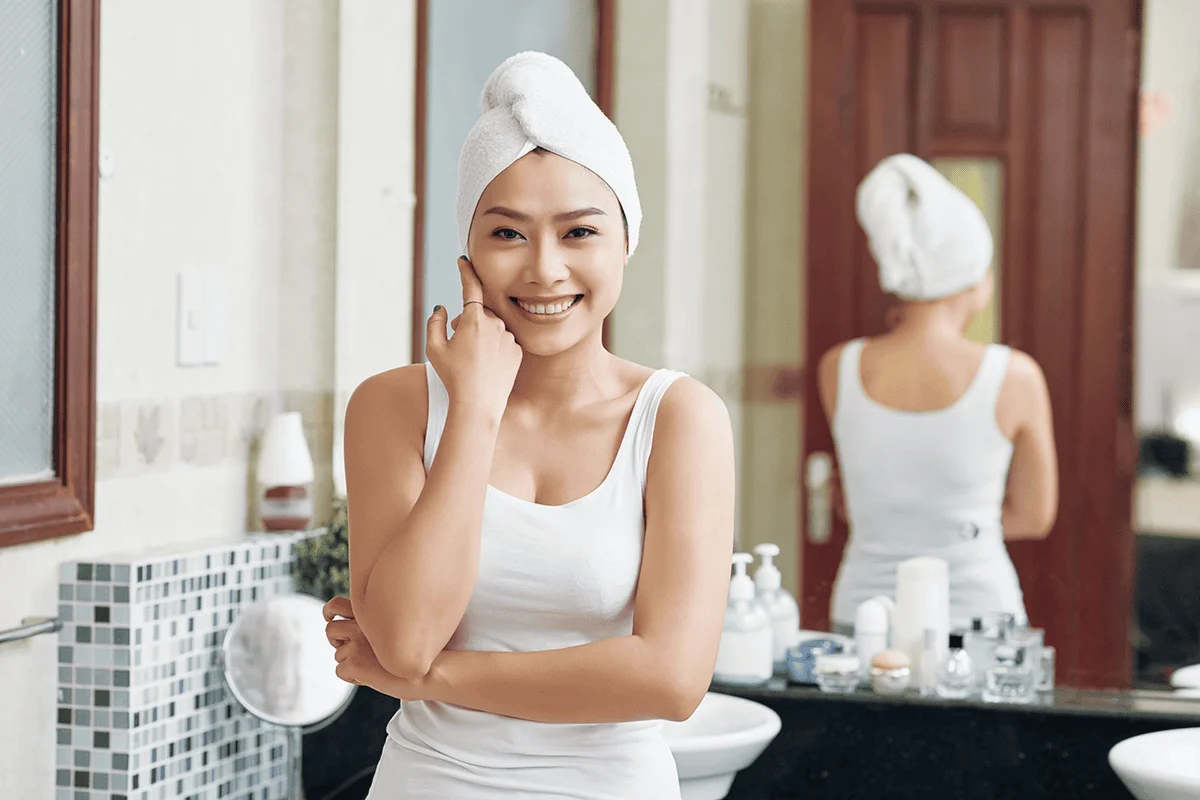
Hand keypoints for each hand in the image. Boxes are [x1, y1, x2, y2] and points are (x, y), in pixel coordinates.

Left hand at [322, 596, 434, 700]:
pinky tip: (371, 676)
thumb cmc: (418, 650)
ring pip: (338, 654)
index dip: (329, 612)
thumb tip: (355, 628)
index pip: (336, 604)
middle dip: (336, 640)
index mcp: (371, 612)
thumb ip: (376, 623)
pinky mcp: (355, 661)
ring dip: (351, 663)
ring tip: (373, 666)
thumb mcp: (397, 627)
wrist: (430, 670)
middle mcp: (362, 624)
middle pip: (330, 629)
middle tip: (350, 648)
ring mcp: (357, 642)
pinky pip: (341, 672)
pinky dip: (353, 677)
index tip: (330, 617)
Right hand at [425, 257, 522, 421]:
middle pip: (480, 314)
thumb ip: (434, 323)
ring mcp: (509, 337)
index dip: (466, 271)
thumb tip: (442, 308)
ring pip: (493, 329)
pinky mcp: (518, 351)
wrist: (479, 405)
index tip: (464, 260)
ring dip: (482, 337)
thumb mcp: (434, 350)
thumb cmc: (453, 377)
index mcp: (474, 320)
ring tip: (472, 360)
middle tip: (458, 342)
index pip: (471, 286)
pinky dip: (495, 349)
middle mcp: (495, 324)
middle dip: (469, 322)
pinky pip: (504, 342)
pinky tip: (486, 366)